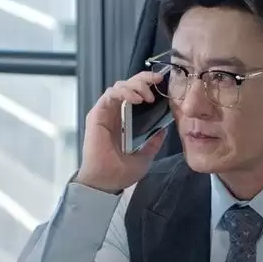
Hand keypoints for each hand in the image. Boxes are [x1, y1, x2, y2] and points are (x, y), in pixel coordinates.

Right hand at [75, 71, 167, 192]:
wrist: (106, 182)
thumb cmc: (122, 171)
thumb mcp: (146, 155)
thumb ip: (154, 141)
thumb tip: (164, 128)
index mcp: (126, 120)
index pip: (136, 93)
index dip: (148, 84)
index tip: (162, 83)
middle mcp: (116, 112)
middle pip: (128, 84)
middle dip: (143, 79)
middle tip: (157, 81)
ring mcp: (106, 112)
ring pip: (119, 86)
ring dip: (135, 85)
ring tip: (147, 97)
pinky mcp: (97, 114)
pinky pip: (111, 95)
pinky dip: (124, 92)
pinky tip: (136, 100)